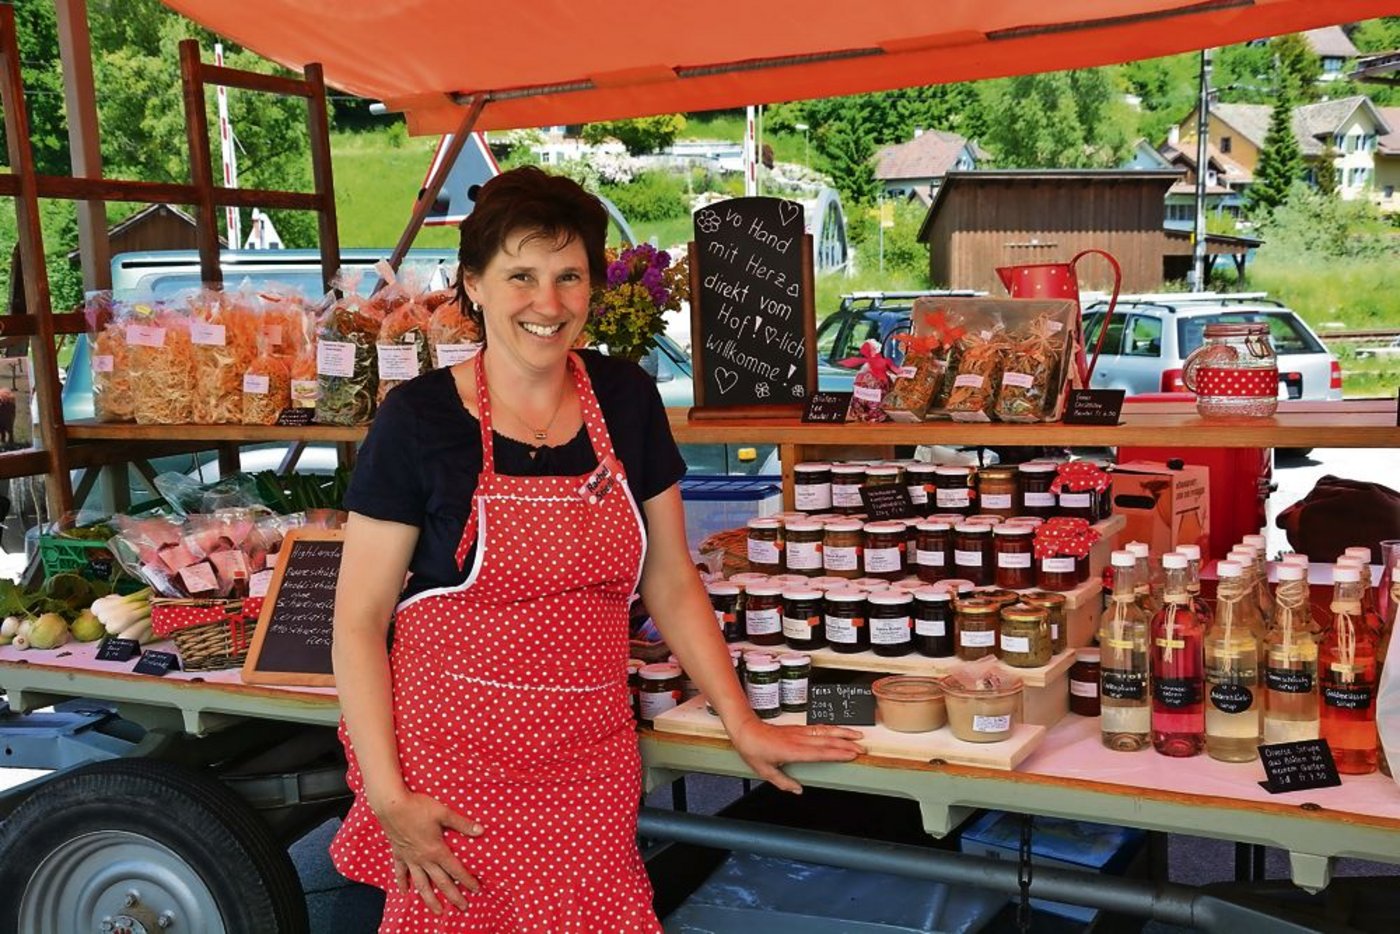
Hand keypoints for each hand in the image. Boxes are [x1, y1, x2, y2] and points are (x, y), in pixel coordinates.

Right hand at [374, 790, 482, 913]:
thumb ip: (462, 824)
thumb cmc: (418, 807)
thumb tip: (481, 830)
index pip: (456, 869)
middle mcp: (424, 859)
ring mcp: (410, 858)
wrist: (391, 805)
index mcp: (436, 850)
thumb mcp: (444, 813)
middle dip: (453, 896)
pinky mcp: (398, 854)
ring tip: (437, 910)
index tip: (476, 889)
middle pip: (441, 882)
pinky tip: (405, 892)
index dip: (467, 880)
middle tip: (462, 907)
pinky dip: (403, 883)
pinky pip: (400, 872)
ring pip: (421, 884)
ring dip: (429, 898)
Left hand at [727, 717, 863, 793]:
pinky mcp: (798, 729)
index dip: (837, 753)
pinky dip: (832, 728)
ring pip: (826, 731)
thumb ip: (783, 782)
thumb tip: (798, 790)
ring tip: (858, 735)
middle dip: (847, 744)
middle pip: (827, 741)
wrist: (746, 729)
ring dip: (843, 733)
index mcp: (793, 751)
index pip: (820, 753)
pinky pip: (819, 728)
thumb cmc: (753, 749)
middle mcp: (799, 740)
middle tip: (862, 748)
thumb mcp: (765, 771)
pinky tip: (840, 730)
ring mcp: (799, 732)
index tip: (851, 754)